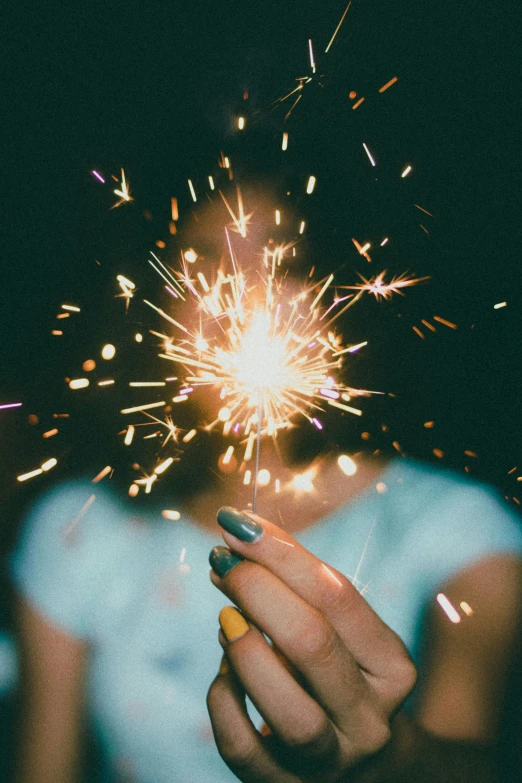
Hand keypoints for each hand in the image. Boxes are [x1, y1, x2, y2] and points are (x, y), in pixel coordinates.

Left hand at [206, 507, 416, 782]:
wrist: (363, 769)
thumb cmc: (340, 677)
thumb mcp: (340, 634)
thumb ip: (298, 591)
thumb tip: (235, 547)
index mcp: (391, 666)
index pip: (337, 596)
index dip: (282, 553)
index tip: (237, 524)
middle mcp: (369, 717)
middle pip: (312, 643)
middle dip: (256, 589)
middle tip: (221, 560)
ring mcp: (331, 760)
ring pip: (287, 709)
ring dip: (244, 648)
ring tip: (224, 617)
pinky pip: (243, 746)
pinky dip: (222, 699)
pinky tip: (222, 672)